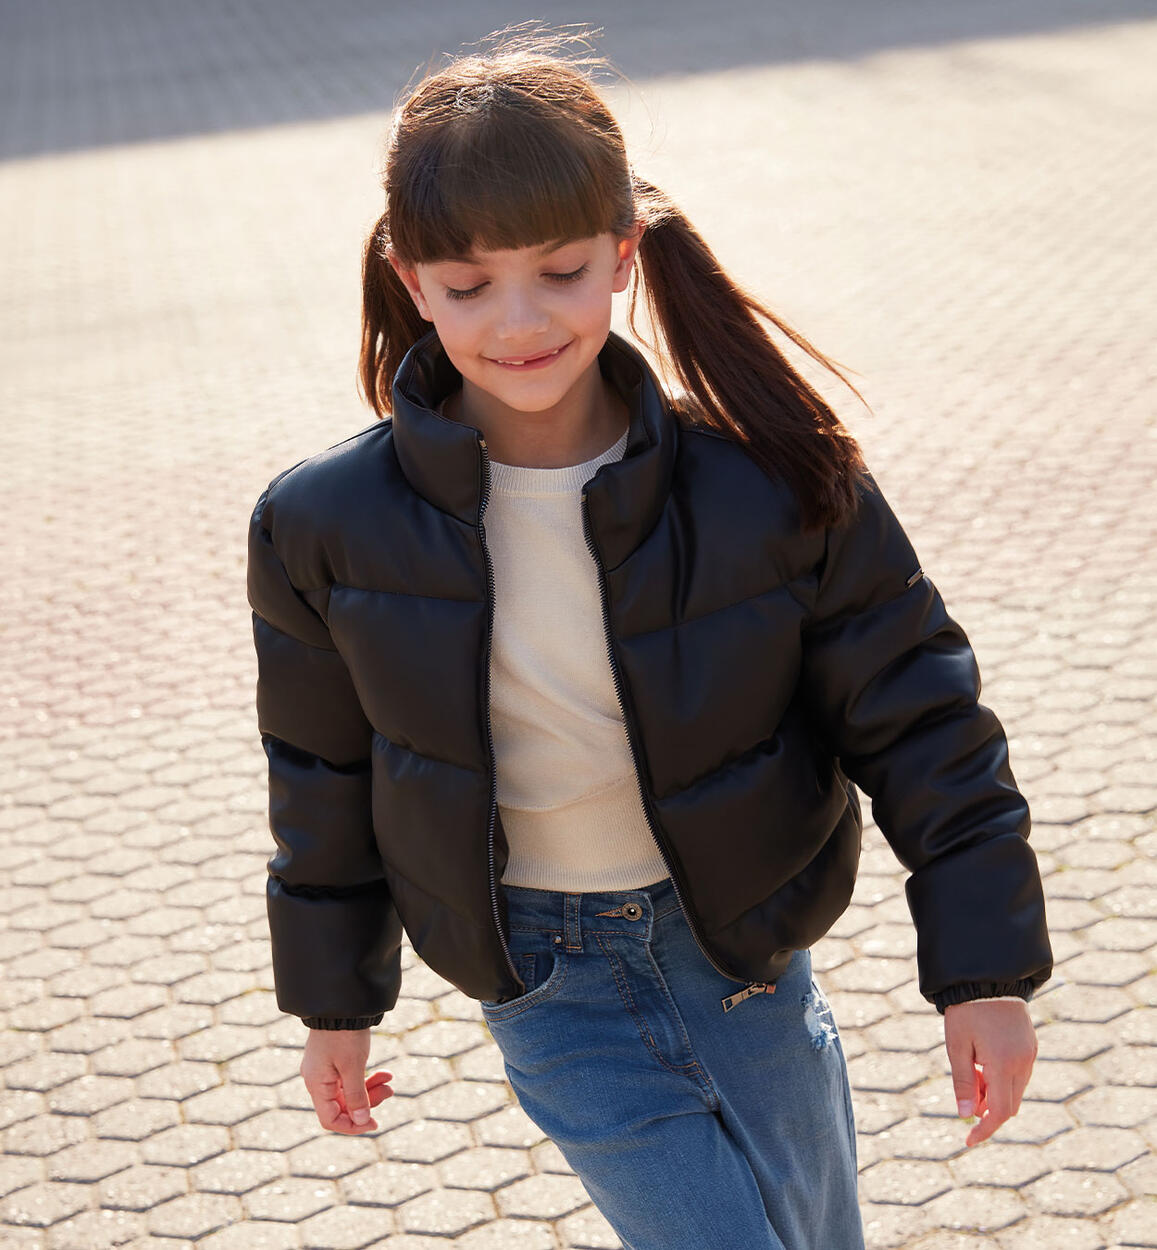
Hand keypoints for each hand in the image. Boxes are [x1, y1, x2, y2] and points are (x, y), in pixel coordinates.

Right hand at [301, 1028, 393, 1133]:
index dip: (352, 1125)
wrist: (342, 1003)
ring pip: (349, 1092)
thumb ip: (357, 1096)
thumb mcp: (353, 1066)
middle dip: (367, 1103)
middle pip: (342, 1106)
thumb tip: (361, 1121)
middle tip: (390, 1092)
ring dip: (371, 1089)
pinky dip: (367, 1078)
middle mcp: (317, 1080)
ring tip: (390, 1080)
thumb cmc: (345, 1034)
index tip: (374, 1122)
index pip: (330, 1119)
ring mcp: (325, 1070)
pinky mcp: (334, 1060)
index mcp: (316, 1084)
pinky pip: (350, 1078)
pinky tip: (385, 1073)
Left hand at [944, 998, 1037, 1147]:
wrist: (988, 977)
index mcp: (1004, 1064)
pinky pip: (1019, 1074)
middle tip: (967, 1098)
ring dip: (995, 1094)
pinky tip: (984, 1064)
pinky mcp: (1030, 1046)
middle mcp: (1023, 1063)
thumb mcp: (957, 1046)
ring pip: (1016, 1090)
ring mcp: (1030, 1054)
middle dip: (988, 1110)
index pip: (1000, 1112)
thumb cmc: (967, 1011)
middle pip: (1010, 1105)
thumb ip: (963, 1082)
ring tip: (972, 1072)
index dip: (985, 1130)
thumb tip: (966, 1115)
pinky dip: (1003, 1079)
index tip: (969, 1140)